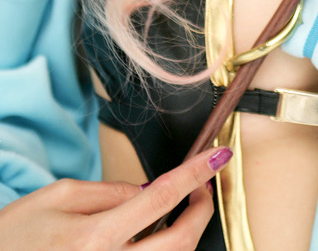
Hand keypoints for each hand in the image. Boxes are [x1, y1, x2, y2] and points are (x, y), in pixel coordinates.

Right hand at [0, 145, 230, 249]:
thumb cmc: (15, 236)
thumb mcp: (58, 197)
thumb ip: (110, 192)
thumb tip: (148, 191)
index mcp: (94, 238)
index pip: (161, 199)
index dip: (196, 174)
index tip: (219, 155)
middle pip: (179, 242)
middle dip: (201, 210)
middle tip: (204, 185)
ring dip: (185, 234)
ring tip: (181, 208)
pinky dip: (162, 250)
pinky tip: (157, 235)